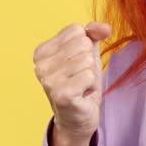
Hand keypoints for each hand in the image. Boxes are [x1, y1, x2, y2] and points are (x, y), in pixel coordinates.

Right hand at [33, 21, 111, 145]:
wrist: (78, 118)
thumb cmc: (81, 83)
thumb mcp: (87, 53)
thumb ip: (93, 34)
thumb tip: (105, 27)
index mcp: (41, 51)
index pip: (76, 30)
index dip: (84, 47)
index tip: (76, 65)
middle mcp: (40, 65)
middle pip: (83, 44)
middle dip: (89, 62)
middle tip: (80, 78)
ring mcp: (49, 80)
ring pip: (87, 60)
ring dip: (91, 75)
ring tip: (81, 86)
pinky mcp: (62, 94)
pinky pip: (89, 76)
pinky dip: (91, 86)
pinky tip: (82, 95)